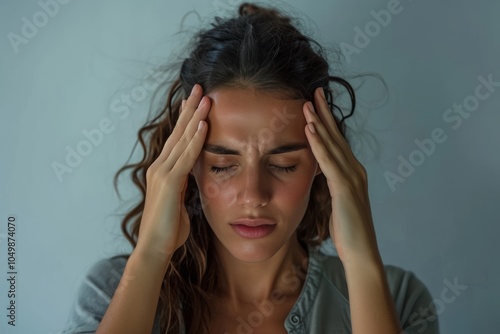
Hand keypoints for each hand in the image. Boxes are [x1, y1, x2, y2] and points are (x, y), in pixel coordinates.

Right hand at [135, 84, 210, 263]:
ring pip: (182, 139)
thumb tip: (191, 177)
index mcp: (163, 171)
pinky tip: (204, 124)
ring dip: (195, 117)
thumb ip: (183, 184)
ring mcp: (163, 173)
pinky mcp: (169, 182)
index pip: (177, 139)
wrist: (155, 247)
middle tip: (199, 87)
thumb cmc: (168, 229)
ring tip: (206, 97)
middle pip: (178, 132)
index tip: (194, 102)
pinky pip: (186, 157)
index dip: (186, 119)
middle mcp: (160, 167)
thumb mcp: (179, 201)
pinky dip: (196, 139)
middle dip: (190, 109)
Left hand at [303, 87, 379, 264]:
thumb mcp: (337, 202)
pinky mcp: (345, 188)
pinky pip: (329, 162)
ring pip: (332, 145)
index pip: (337, 142)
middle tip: (314, 92)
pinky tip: (310, 130)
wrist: (361, 252)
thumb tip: (321, 174)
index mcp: (352, 173)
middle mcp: (355, 170)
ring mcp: (352, 178)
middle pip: (336, 137)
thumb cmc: (348, 230)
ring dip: (319, 123)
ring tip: (307, 104)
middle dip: (324, 113)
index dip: (327, 122)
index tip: (316, 104)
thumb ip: (331, 185)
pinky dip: (319, 145)